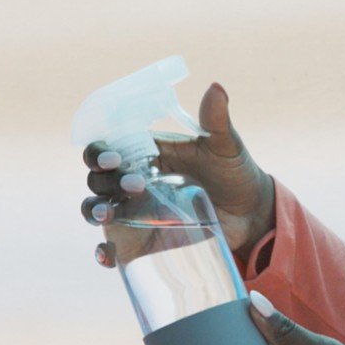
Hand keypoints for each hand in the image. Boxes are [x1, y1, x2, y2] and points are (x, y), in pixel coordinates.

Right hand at [81, 83, 275, 264]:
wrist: (251, 215)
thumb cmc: (235, 174)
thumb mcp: (226, 147)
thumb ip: (216, 121)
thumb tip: (216, 88)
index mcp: (147, 155)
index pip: (109, 147)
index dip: (101, 151)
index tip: (114, 158)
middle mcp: (134, 182)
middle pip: (98, 178)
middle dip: (102, 180)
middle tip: (135, 186)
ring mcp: (136, 212)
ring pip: (97, 209)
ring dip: (93, 209)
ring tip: (106, 213)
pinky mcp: (143, 240)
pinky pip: (114, 246)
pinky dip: (105, 251)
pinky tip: (108, 256)